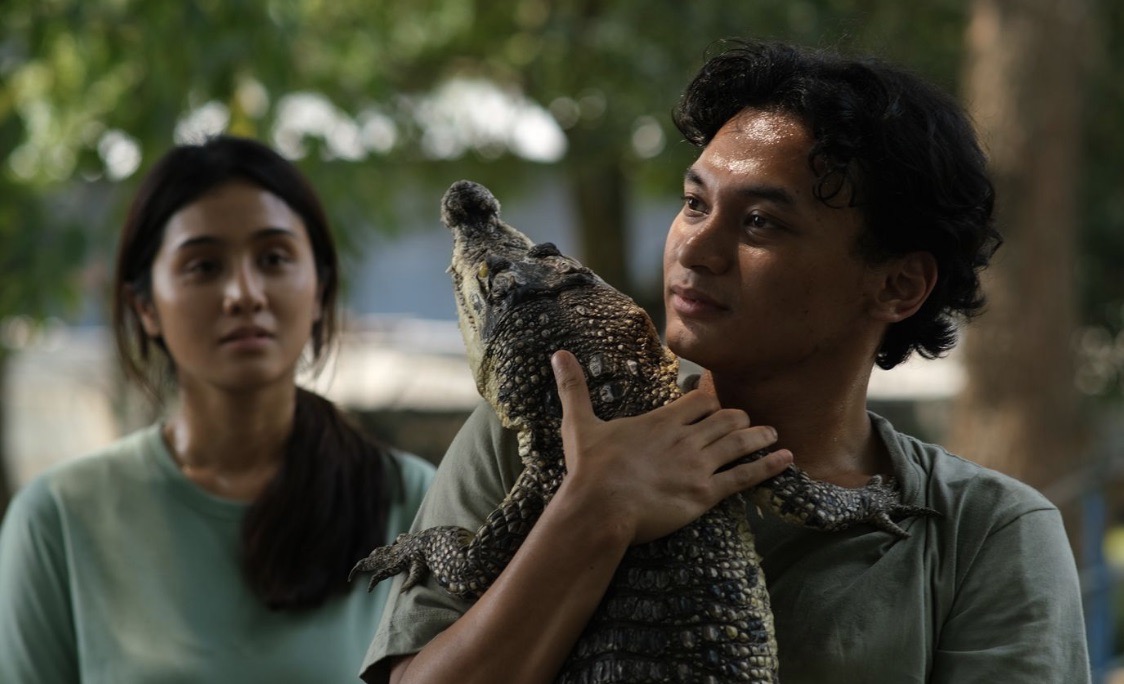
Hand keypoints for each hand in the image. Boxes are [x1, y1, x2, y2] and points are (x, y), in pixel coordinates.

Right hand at [550, 350, 791, 544]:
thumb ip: (574, 387)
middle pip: (726, 419)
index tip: (715, 401)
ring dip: (760, 437)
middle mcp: (686, 439)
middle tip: (750, 421)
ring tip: (773, 434)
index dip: (710, 400)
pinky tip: (785, 459)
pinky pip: (744, 477)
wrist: (599, 507)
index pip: (699, 401)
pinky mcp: (705, 494)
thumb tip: (558, 354)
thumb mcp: (579, 423)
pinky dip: (768, 467)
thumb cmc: (589, 468)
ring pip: (739, 444)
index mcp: (661, 421)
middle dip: (741, 418)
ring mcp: (699, 466)